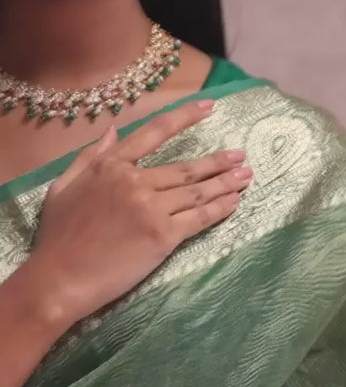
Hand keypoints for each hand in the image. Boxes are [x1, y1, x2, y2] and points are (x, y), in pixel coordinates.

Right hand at [27, 99, 250, 329]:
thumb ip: (90, 156)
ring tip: (246, 176)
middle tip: (240, 156)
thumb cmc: (58, 236)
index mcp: (110, 165)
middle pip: (185, 168)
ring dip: (225, 183)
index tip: (208, 108)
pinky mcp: (162, 236)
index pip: (154, 132)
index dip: (184, 117)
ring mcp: (151, 208)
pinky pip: (198, 218)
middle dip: (217, 161)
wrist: (59, 279)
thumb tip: (112, 130)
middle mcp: (134, 181)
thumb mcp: (63, 186)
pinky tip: (234, 202)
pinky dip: (220, 209)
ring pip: (196, 192)